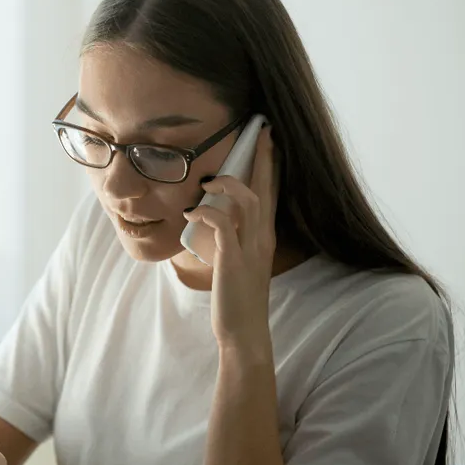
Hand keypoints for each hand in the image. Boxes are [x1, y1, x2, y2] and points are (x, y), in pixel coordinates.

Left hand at [183, 125, 277, 356]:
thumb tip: (213, 219)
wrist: (243, 332)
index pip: (271, 194)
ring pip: (248, 202)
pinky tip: (193, 213)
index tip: (268, 142)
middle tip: (260, 132)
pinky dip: (208, 213)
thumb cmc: (236, 298)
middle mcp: (262, 238)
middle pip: (266, 189)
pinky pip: (222, 226)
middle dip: (262, 159)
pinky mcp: (233, 260)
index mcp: (264, 237)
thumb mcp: (237, 261)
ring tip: (208, 182)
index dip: (270, 167)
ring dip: (228, 185)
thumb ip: (231, 239)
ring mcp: (250, 248)